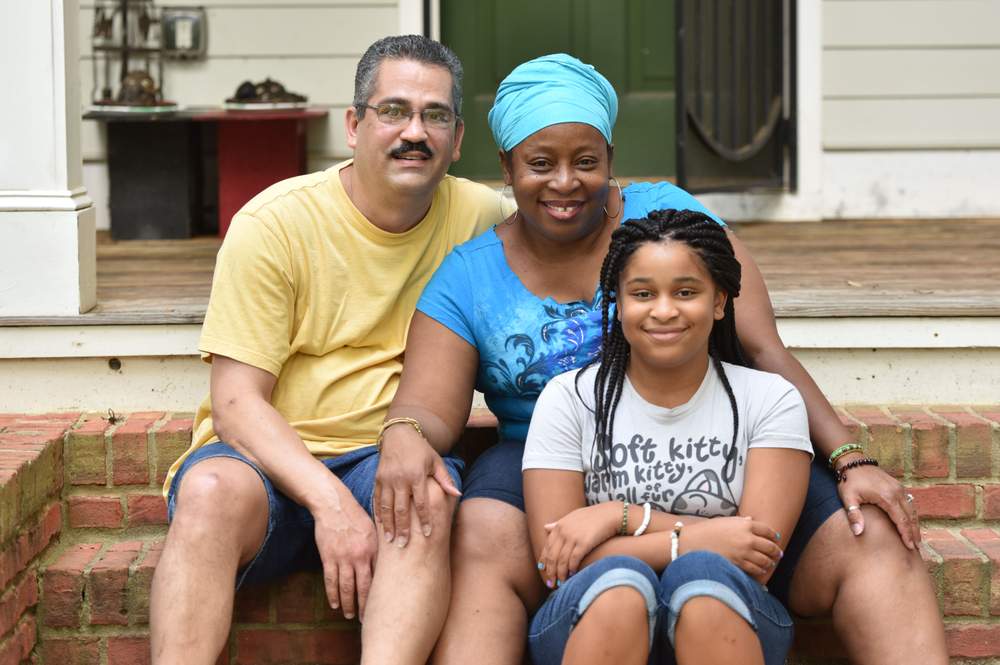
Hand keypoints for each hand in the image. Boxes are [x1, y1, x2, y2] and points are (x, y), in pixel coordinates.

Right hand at [313, 496, 377, 620]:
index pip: (381, 577)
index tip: (387, 606)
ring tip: (350, 616)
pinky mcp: (328, 557)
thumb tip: (392, 564)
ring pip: (346, 587)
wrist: (334, 506)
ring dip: (348, 604)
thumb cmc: (357, 517)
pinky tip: (334, 604)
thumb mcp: (374, 530)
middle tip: (368, 620)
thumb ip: (380, 548)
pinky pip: (331, 580)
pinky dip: (332, 594)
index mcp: (374, 549)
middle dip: (366, 606)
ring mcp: (343, 558)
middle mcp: (360, 556)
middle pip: (365, 587)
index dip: (383, 593)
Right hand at [373, 423, 460, 546]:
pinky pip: (377, 499)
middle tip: (403, 545)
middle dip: (402, 528)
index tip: (427, 534)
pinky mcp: (378, 479)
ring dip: (388, 525)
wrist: (398, 434)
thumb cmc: (421, 450)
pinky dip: (378, 513)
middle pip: (401, 508)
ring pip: (386, 506)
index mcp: (416, 475)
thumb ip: (445, 479)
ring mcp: (387, 479)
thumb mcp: (436, 461)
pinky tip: (381, 526)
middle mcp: (400, 479)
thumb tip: (457, 494)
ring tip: (390, 540)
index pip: (421, 502)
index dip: (424, 518)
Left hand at [538, 503, 618, 587]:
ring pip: (562, 560)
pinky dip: (572, 568)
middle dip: (551, 572)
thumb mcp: (572, 517)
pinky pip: (574, 560)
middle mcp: (563, 531)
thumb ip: (558, 524)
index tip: (543, 571)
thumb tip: (545, 527)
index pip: (547, 547)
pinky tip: (573, 574)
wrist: (610, 514)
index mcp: (559, 526)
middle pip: (552, 556)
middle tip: (551, 583)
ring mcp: (573, 537)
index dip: (544, 561)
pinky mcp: (584, 543)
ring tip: (561, 582)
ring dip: (561, 574)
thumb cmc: (593, 517)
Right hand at [680, 516, 781, 581]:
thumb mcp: (726, 521)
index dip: (773, 535)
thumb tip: (751, 521)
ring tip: (771, 563)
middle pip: (769, 546)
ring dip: (770, 562)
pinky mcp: (738, 564)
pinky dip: (760, 570)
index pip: (767, 530)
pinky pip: (755, 569)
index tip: (775, 538)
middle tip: (778, 553)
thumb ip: (741, 522)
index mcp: (745, 525)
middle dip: (775, 551)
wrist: (694, 542)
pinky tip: (761, 570)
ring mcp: (744, 552)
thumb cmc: (708, 530)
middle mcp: (747, 538)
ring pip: (765, 560)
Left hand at [836, 454, 919, 549]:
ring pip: (912, 509)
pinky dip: (911, 514)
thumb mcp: (848, 498)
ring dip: (915, 524)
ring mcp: (899, 488)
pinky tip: (911, 523)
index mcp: (887, 497)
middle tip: (917, 548)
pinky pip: (909, 503)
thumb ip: (854, 515)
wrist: (853, 462)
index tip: (910, 547)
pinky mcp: (898, 486)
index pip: (901, 520)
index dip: (906, 535)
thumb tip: (858, 532)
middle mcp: (897, 492)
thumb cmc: (850, 481)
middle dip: (914, 532)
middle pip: (910, 516)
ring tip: (916, 539)